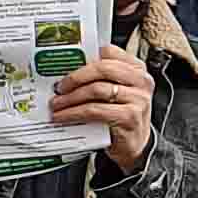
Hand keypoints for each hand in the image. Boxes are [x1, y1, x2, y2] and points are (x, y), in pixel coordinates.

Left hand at [53, 45, 157, 170]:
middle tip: (58, 87)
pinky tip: (63, 117)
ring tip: (56, 104)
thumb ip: (102, 79)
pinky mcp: (129, 118)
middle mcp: (141, 82)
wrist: (134, 145)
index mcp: (137, 69)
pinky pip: (95, 111)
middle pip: (103, 69)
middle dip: (75, 77)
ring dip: (70, 98)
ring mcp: (138, 100)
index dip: (86, 56)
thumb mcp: (117, 93)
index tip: (67, 64)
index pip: (110, 52)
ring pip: (96, 90)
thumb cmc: (121, 115)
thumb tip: (67, 71)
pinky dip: (74, 113)